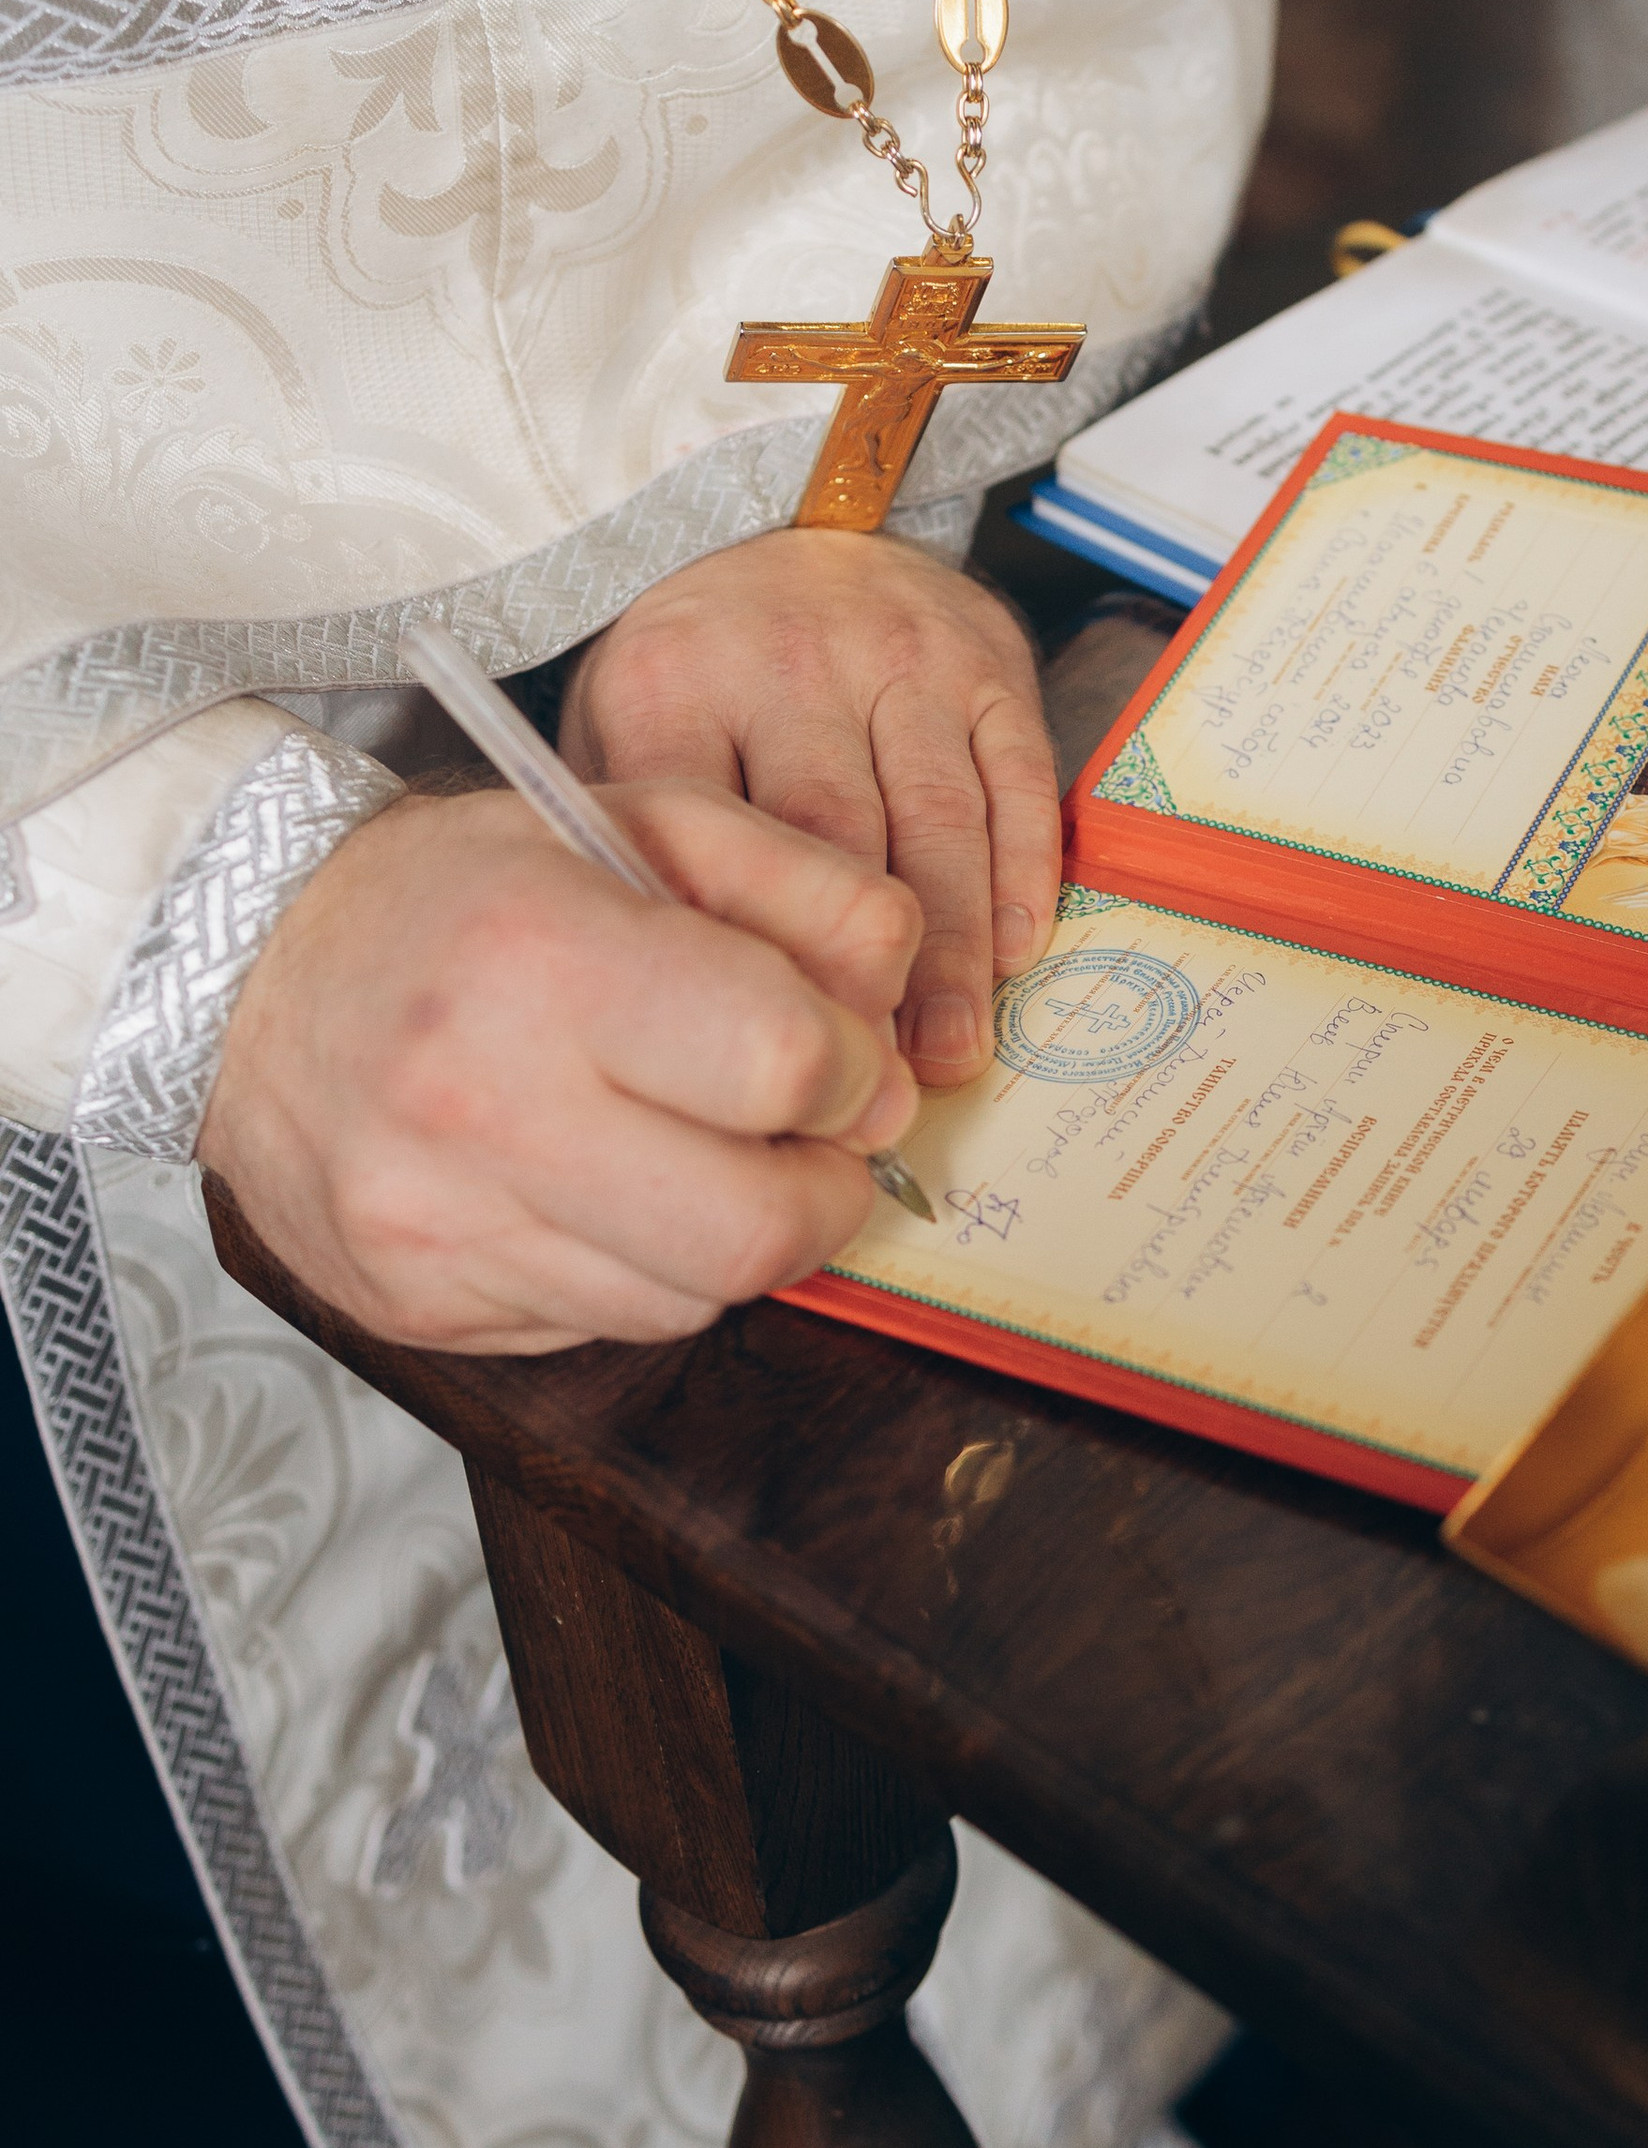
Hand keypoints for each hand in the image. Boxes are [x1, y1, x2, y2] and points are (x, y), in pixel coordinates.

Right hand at [197, 785, 921, 1353]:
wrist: (248, 976)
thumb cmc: (466, 890)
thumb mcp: (646, 819)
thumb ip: (809, 891)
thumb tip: (899, 1020)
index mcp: (545, 956)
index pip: (784, 1063)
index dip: (856, 1068)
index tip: (843, 1053)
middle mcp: (480, 1105)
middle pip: (754, 1230)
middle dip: (828, 1192)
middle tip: (814, 1138)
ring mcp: (439, 1228)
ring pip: (691, 1300)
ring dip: (737, 1234)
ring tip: (700, 1148)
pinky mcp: (419, 1308)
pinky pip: (604, 1328)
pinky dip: (644, 1267)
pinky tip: (606, 1186)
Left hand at [560, 530, 1057, 1087]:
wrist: (782, 529)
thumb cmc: (696, 675)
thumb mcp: (619, 738)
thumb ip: (639, 849)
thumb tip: (681, 1008)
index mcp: (673, 685)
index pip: (716, 843)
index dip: (752, 962)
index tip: (768, 1058)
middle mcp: (791, 661)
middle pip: (835, 841)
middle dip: (861, 975)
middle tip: (873, 1084)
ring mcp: (901, 657)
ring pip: (938, 823)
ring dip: (952, 954)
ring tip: (949, 1055)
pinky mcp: (988, 661)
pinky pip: (1016, 784)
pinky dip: (1019, 878)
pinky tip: (1012, 959)